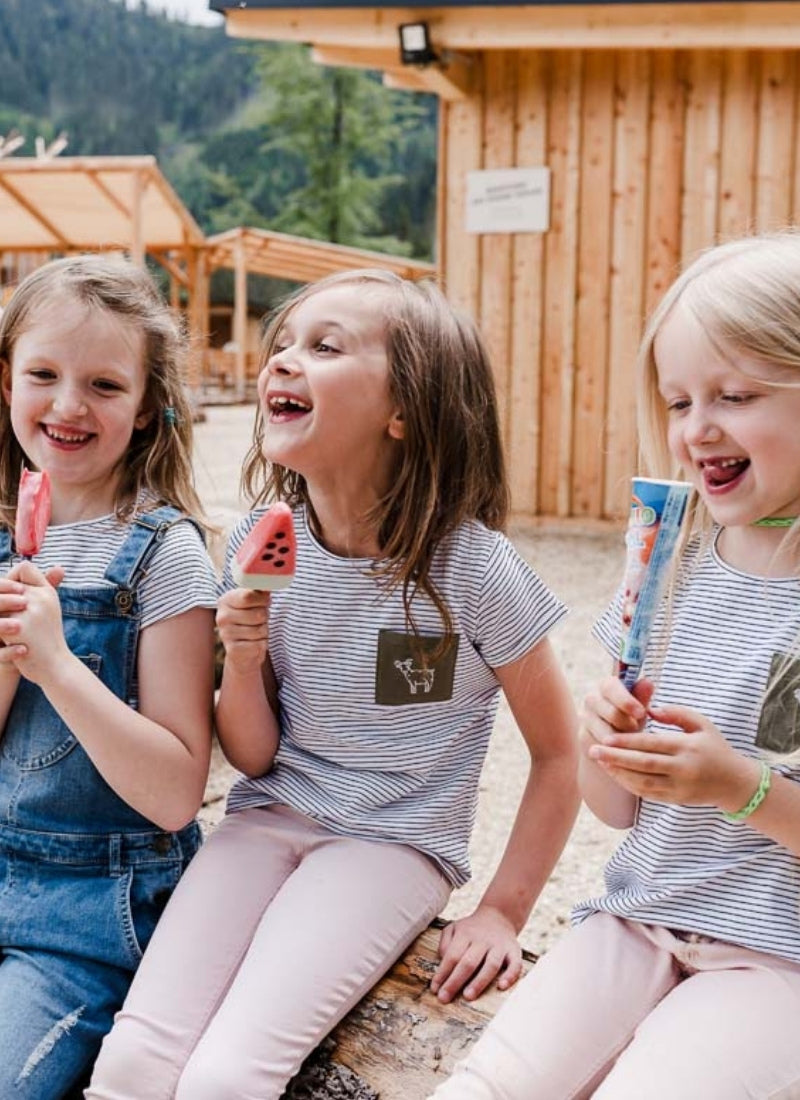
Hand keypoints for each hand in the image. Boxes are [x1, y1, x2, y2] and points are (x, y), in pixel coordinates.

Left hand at [0, 561, 68, 682]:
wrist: (55, 666)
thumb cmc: (47, 639)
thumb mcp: (47, 610)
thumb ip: (36, 591)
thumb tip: (29, 573)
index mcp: (47, 592)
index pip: (25, 567)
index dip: (13, 579)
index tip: (15, 597)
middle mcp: (39, 598)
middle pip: (7, 585)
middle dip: (2, 601)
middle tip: (6, 614)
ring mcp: (29, 612)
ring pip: (0, 603)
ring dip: (1, 617)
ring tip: (7, 630)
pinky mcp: (18, 628)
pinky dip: (0, 632)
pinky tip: (5, 640)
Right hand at [216, 588, 269, 674]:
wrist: (242, 650)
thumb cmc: (250, 621)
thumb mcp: (253, 602)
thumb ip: (260, 591)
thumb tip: (269, 579)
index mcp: (225, 600)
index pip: (249, 595)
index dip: (263, 600)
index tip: (264, 602)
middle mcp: (222, 616)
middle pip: (258, 614)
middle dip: (265, 618)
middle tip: (258, 620)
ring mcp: (225, 634)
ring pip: (260, 630)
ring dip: (264, 631)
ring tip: (255, 632)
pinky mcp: (233, 650)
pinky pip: (259, 644)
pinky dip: (261, 644)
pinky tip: (253, 643)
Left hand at [430, 906, 522, 1003]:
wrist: (499, 916)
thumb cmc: (472, 929)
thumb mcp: (454, 928)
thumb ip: (445, 943)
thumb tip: (443, 963)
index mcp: (466, 934)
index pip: (452, 956)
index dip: (442, 973)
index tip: (435, 989)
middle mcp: (483, 940)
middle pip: (468, 962)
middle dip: (455, 981)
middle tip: (445, 998)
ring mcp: (500, 946)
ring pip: (491, 965)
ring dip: (479, 982)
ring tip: (468, 996)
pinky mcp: (514, 951)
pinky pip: (515, 964)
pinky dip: (510, 976)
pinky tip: (501, 986)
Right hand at [581, 676, 654, 750]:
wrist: (613, 744)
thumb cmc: (630, 720)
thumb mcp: (638, 710)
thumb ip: (642, 697)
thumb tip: (647, 682)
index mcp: (606, 686)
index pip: (610, 687)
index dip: (626, 700)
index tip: (641, 713)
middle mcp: (592, 699)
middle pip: (610, 711)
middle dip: (627, 723)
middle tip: (636, 728)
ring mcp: (585, 717)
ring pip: (606, 732)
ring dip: (621, 739)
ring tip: (629, 740)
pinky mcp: (583, 736)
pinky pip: (601, 745)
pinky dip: (613, 750)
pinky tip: (619, 750)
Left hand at [586, 698, 758, 809]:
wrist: (735, 782)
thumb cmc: (715, 747)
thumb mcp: (702, 724)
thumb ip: (676, 713)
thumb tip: (650, 709)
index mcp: (688, 747)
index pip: (651, 744)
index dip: (627, 742)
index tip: (606, 738)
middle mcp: (683, 769)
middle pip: (643, 764)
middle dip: (615, 758)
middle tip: (593, 750)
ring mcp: (679, 787)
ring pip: (643, 782)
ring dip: (618, 773)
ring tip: (600, 762)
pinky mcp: (676, 799)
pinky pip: (648, 794)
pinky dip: (629, 785)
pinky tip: (615, 775)